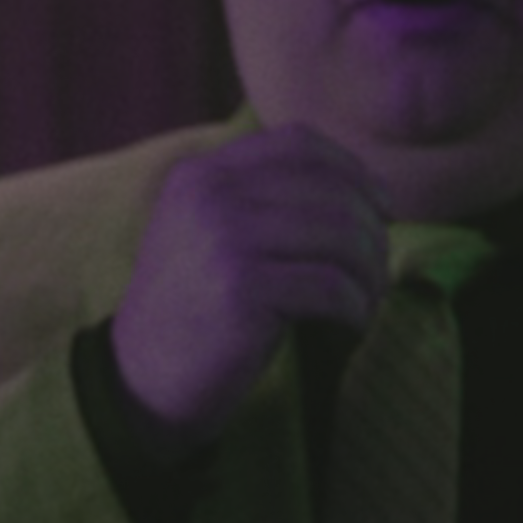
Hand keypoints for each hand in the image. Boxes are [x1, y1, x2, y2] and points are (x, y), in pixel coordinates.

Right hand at [107, 128, 388, 452]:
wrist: (142, 378)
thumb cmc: (195, 310)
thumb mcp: (211, 235)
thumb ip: (262, 201)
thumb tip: (368, 190)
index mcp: (201, 175)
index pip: (298, 144)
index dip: (354, 170)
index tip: (380, 208)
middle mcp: (209, 195)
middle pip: (329, 191)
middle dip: (371, 232)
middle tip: (377, 270)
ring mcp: (223, 239)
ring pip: (339, 236)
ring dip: (370, 273)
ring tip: (367, 300)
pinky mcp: (241, 288)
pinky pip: (331, 287)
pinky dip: (356, 308)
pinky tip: (351, 324)